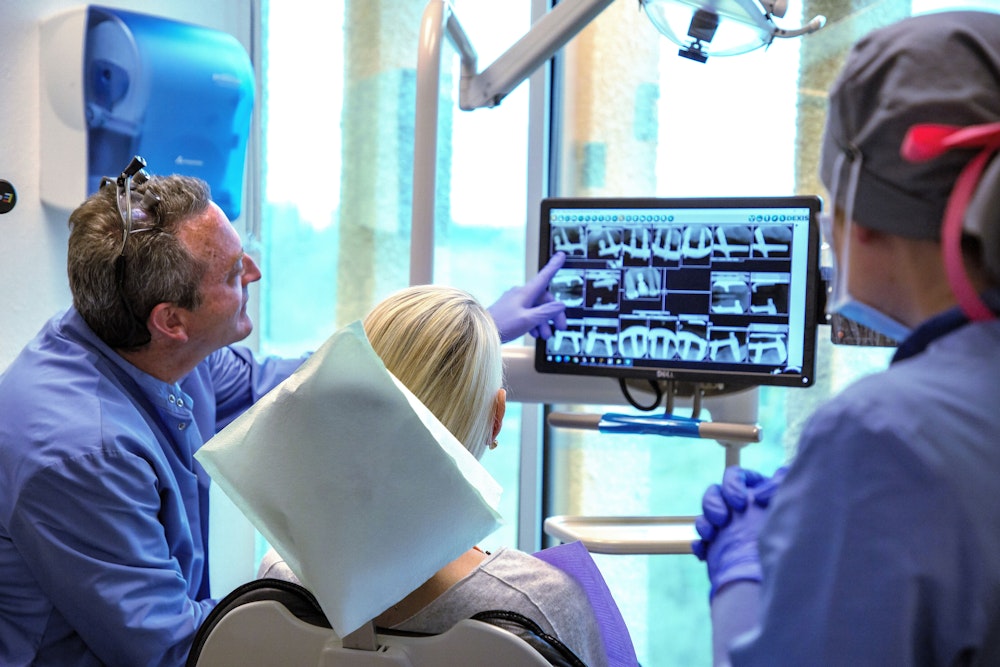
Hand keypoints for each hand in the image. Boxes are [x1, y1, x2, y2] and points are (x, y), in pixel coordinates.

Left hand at [487, 252, 567, 342]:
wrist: (480, 331)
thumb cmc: (502, 325)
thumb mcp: (528, 319)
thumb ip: (546, 312)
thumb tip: (560, 305)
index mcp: (525, 292)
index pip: (544, 276)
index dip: (554, 266)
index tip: (561, 255)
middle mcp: (520, 294)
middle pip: (543, 299)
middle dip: (553, 313)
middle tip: (560, 326)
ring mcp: (514, 301)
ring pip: (536, 308)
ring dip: (543, 321)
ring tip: (544, 335)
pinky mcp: (510, 310)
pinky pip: (527, 313)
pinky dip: (534, 322)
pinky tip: (534, 333)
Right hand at [691, 466, 787, 598]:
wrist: (767, 583)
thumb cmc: (778, 543)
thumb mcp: (783, 506)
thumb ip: (779, 485)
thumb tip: (770, 480)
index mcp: (755, 495)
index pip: (738, 476)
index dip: (734, 484)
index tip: (740, 502)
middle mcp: (741, 510)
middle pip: (715, 491)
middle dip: (713, 503)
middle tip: (723, 519)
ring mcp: (727, 529)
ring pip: (705, 513)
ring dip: (704, 521)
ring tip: (712, 535)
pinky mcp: (717, 549)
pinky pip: (700, 539)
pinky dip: (700, 544)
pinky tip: (704, 552)